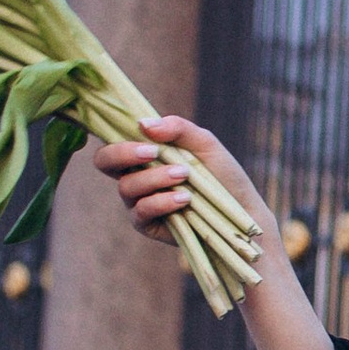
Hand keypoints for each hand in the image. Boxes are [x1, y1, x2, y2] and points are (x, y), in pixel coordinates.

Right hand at [95, 116, 333, 349]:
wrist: (242, 213)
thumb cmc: (224, 177)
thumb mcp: (206, 145)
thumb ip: (178, 128)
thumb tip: (143, 123)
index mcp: (144, 155)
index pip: (113, 142)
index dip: (119, 140)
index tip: (146, 138)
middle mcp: (136, 177)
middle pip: (105, 162)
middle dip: (125, 154)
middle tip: (152, 153)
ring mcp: (139, 203)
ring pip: (126, 187)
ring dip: (154, 178)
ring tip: (184, 177)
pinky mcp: (148, 226)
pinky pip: (141, 212)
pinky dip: (161, 203)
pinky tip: (183, 199)